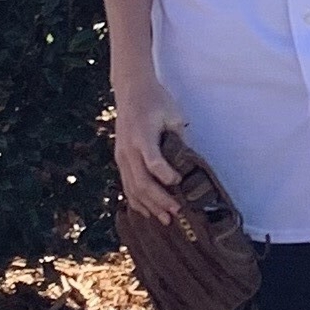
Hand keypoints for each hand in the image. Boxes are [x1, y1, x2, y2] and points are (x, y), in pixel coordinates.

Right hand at [112, 76, 190, 224]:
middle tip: (177, 211)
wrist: (130, 90)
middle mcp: (129, 149)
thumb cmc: (155, 100)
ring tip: (166, 219)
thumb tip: (189, 164)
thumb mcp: (173, 114)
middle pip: (141, 182)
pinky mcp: (120, 160)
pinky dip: (137, 201)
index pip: (153, 162)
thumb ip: (179, 138)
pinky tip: (148, 212)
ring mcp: (122, 156)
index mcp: (142, 136)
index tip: (179, 181)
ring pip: (132, 188)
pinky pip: (126, 185)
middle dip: (160, 200)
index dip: (166, 176)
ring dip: (149, 206)